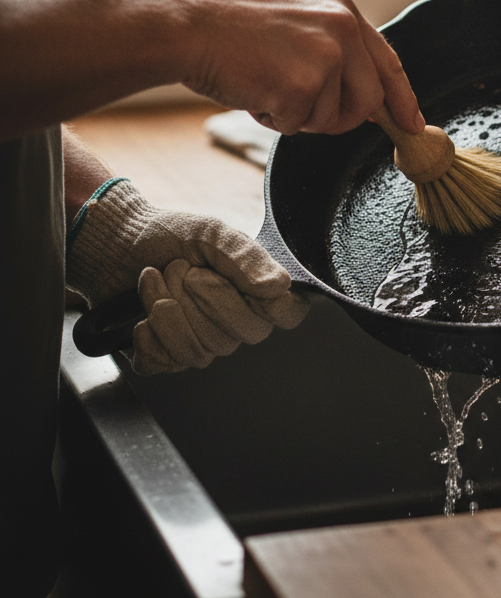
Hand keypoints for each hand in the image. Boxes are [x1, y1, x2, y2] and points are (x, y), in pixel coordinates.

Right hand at [1, 0, 424, 141]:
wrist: (187, 25)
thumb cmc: (233, 28)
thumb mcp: (298, 23)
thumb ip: (336, 51)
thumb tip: (367, 97)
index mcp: (344, 12)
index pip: (389, 64)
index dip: (402, 99)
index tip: (414, 124)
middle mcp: (343, 31)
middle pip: (367, 102)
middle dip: (338, 117)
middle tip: (299, 105)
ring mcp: (325, 58)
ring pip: (331, 118)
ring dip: (297, 114)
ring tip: (265, 81)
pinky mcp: (301, 86)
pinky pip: (297, 126)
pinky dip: (273, 119)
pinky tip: (252, 88)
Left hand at [66, 180, 308, 374]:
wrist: (116, 244)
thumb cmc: (169, 235)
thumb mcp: (210, 233)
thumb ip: (246, 257)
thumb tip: (280, 286)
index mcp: (255, 289)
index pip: (288, 314)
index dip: (272, 308)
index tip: (243, 286)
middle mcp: (234, 321)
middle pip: (242, 335)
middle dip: (202, 299)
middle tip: (181, 269)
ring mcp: (201, 341)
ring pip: (201, 352)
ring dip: (167, 311)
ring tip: (154, 280)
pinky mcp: (165, 356)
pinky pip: (166, 363)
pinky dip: (148, 337)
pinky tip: (140, 315)